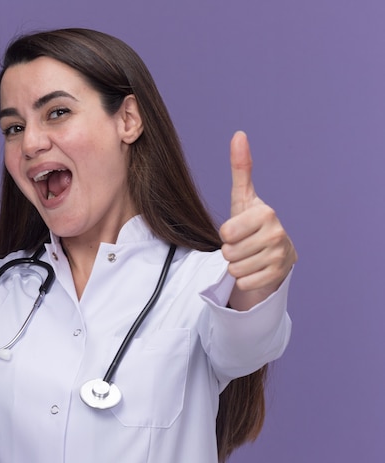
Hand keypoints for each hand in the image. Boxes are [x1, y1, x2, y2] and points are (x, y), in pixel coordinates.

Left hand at [220, 131, 296, 310]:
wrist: (274, 255)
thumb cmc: (252, 224)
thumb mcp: (243, 198)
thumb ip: (241, 168)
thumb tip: (239, 134)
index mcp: (266, 213)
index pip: (226, 233)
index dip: (225, 234)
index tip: (237, 230)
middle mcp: (278, 234)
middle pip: (228, 252)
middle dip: (230, 252)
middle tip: (243, 245)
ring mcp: (280, 257)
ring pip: (235, 269)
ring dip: (237, 266)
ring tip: (249, 257)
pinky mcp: (279, 277)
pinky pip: (245, 283)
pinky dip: (245, 280)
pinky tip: (256, 269)